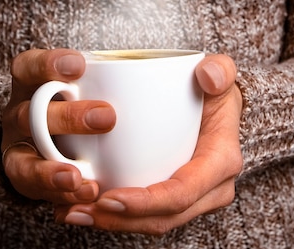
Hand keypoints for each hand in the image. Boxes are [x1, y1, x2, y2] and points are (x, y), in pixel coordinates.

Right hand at [1, 49, 116, 204]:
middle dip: (66, 118)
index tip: (80, 66)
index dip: (48, 65)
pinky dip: (60, 194)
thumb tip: (179, 71)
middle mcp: (20, 115)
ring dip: (51, 170)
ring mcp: (19, 149)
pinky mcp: (26, 180)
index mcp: (32, 85)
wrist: (57, 141)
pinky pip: (36, 190)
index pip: (28, 67)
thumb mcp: (94, 84)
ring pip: (23, 160)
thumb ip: (119, 80)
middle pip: (30, 114)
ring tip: (78, 176)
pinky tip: (88, 192)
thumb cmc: (86, 102)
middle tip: (106, 118)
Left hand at [53, 54, 242, 234]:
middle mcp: (212, 190)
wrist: (219, 110)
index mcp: (220, 163)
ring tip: (72, 213)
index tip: (108, 198)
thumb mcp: (221, 73)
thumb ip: (220, 70)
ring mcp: (195, 200)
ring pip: (152, 224)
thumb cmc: (214, 92)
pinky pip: (146, 217)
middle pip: (163, 218)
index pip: (181, 193)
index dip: (145, 202)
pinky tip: (82, 210)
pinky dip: (115, 218)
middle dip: (119, 220)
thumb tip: (207, 75)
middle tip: (77, 209)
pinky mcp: (176, 201)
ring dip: (111, 224)